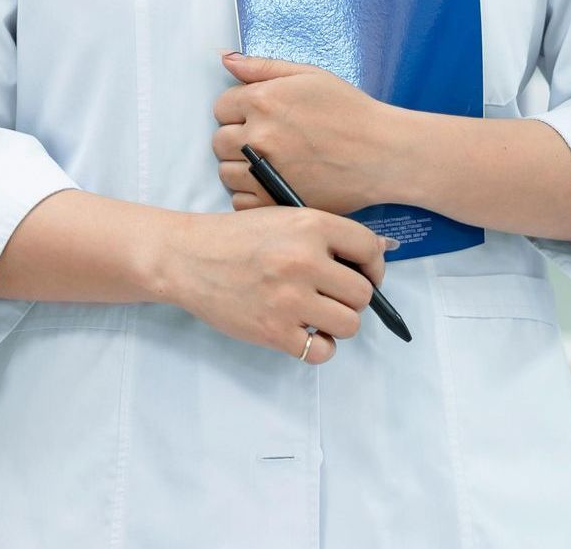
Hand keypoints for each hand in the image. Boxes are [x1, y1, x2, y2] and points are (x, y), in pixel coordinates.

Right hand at [160, 207, 393, 364]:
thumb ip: (328, 235)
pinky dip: (318, 346)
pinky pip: (321, 351)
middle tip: (331, 294)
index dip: (374, 265)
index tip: (365, 273)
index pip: (369, 249)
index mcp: (310, 225)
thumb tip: (382, 250)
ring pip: (349, 324)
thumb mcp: (284, 220)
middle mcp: (304, 261)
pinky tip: (303, 331)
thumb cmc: (237, 238)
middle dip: (352, 297)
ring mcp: (289, 299)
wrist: (188, 258)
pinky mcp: (274, 331)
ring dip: (337, 323)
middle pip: (363, 293)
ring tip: (316, 312)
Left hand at [212, 52, 406, 216]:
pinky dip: (251, 194)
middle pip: (219, 141)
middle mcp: (258, 136)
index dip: (239, 110)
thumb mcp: (310, 75)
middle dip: (237, 138)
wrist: (383, 154)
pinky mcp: (274, 201)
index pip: (221, 106)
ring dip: (241, 167)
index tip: (259, 116)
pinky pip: (240, 200)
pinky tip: (273, 182)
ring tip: (271, 162)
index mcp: (263, 101)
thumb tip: (225, 58)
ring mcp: (263, 172)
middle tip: (267, 140)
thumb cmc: (351, 112)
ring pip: (226, 172)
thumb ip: (263, 67)